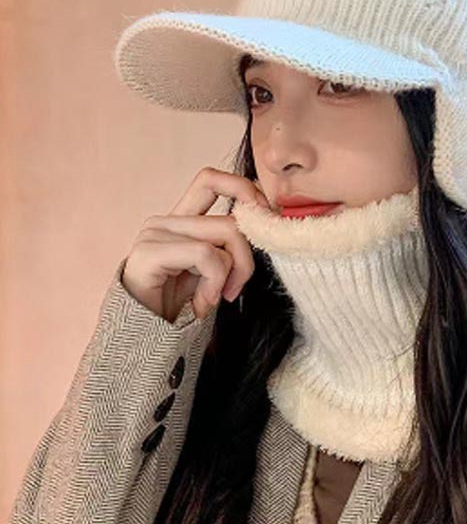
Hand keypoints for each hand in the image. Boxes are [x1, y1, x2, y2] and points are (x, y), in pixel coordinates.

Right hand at [121, 166, 269, 322]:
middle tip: (237, 286)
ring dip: (232, 274)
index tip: (264, 221)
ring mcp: (155, 234)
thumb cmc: (180, 309)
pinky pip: (206, 255)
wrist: (142, 344)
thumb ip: (230, 247)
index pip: (212, 179)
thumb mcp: (214, 272)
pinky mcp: (149, 252)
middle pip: (231, 216)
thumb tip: (266, 222)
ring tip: (215, 298)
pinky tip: (201, 305)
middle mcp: (166, 221)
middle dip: (247, 254)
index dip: (244, 190)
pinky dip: (214, 283)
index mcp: (181, 220)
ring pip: (225, 233)